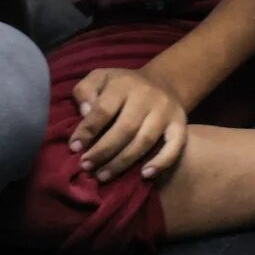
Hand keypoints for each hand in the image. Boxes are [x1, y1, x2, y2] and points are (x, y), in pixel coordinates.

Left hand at [70, 68, 188, 181]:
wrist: (162, 82)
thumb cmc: (122, 85)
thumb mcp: (100, 78)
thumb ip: (86, 91)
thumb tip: (85, 112)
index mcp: (123, 84)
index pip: (103, 110)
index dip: (87, 131)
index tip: (74, 148)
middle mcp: (147, 96)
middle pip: (124, 129)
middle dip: (103, 151)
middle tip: (86, 166)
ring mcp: (165, 111)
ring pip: (144, 141)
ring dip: (122, 162)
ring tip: (103, 175)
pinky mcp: (180, 124)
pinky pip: (175, 146)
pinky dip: (161, 162)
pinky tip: (145, 175)